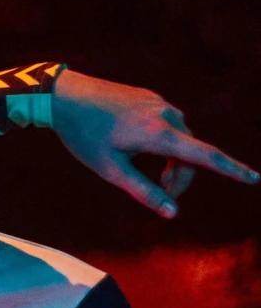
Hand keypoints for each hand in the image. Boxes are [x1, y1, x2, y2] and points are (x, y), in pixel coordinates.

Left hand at [53, 70, 256, 219]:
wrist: (64, 94)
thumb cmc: (83, 135)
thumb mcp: (110, 170)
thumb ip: (143, 191)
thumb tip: (173, 213)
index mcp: (158, 133)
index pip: (204, 156)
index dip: (231, 170)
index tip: (255, 178)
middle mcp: (166, 114)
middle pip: (191, 153)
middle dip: (180, 177)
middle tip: (160, 193)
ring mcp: (159, 103)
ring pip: (180, 140)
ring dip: (171, 161)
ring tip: (141, 169)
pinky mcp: (151, 98)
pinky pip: (167, 126)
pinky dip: (162, 144)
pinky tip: (133, 145)